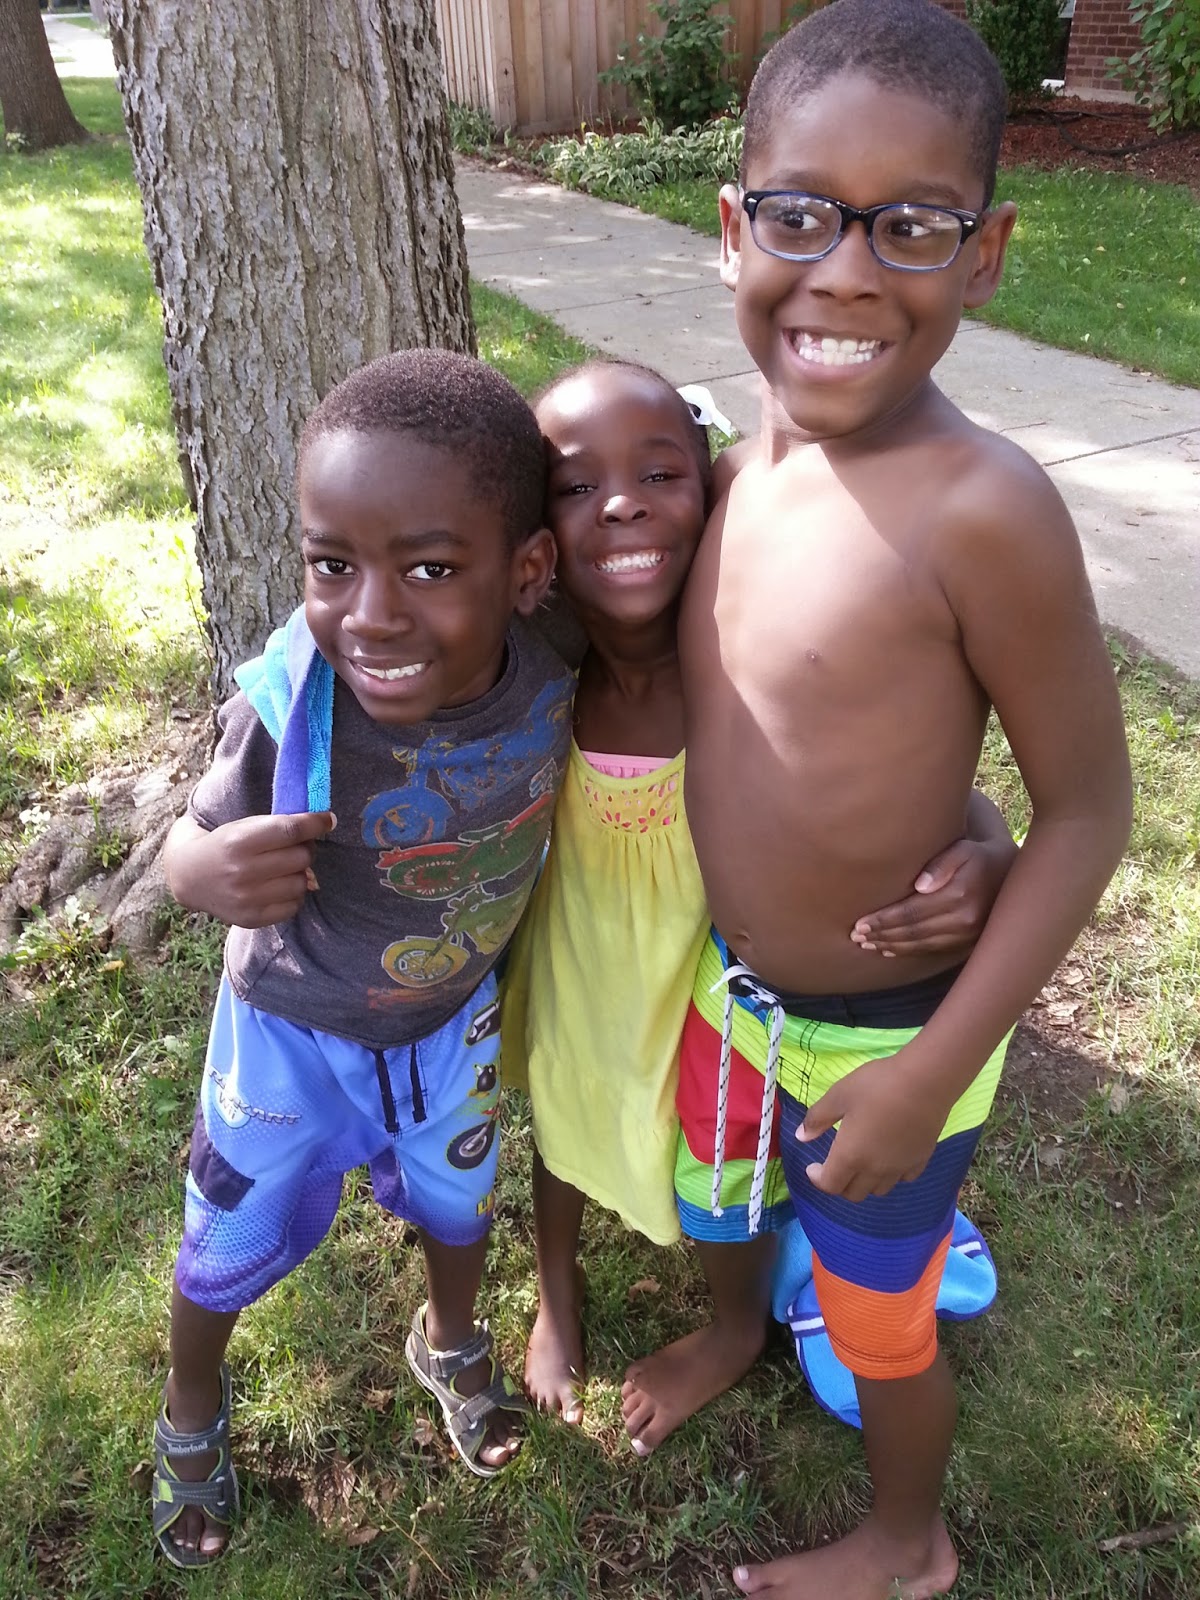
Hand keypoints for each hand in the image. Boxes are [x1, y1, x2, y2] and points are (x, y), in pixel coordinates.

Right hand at [165, 811, 335, 926]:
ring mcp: (247, 898)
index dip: (315, 823)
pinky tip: (278, 886)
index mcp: (239, 842)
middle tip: (295, 847)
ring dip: (300, 873)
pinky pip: (294, 905)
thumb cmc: (225, 845)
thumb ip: (281, 824)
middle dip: (305, 848)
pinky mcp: (252, 918)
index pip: (291, 831)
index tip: (327, 819)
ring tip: (285, 868)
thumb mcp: (244, 826)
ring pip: (302, 883)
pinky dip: (293, 894)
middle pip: (301, 857)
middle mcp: (242, 872)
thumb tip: (327, 822)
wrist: (189, 877)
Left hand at [798, 1051, 944, 1201]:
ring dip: (865, 1182)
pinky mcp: (920, 1161)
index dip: (818, 1179)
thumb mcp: (839, 1095)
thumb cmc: (876, 1085)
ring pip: (878, 1190)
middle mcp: (874, 1170)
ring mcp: (899, 1168)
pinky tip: (889, 1157)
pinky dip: (891, 1175)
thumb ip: (818, 1118)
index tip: (813, 1167)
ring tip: (862, 1162)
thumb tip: (802, 1137)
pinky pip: (902, 1179)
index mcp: (850, 1156)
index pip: (830, 1185)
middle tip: (835, 1164)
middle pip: (853, 1194)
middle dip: (839, 1184)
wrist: (925, 1081)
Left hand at [850, 834, 1016, 958]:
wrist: (1010, 876)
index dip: (882, 920)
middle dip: (881, 935)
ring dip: (891, 946)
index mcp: (958, 896)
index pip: (910, 913)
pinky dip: (908, 951)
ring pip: (920, 945)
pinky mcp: (967, 943)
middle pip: (912, 932)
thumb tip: (919, 885)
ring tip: (867, 945)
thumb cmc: (977, 857)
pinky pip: (931, 950)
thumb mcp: (962, 850)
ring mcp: (966, 935)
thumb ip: (941, 864)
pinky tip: (890, 950)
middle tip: (855, 937)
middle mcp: (963, 920)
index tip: (859, 924)